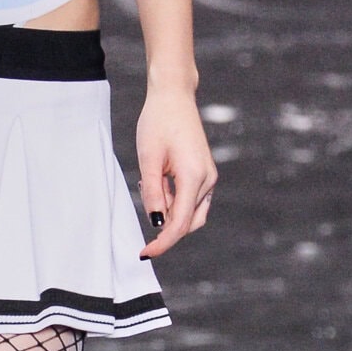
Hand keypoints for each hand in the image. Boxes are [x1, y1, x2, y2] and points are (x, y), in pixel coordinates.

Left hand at [136, 84, 216, 258]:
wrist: (173, 97)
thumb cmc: (158, 123)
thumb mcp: (148, 159)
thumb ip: (152, 193)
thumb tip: (156, 223)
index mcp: (194, 176)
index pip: (180, 223)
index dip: (162, 242)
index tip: (145, 253)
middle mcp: (207, 179)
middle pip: (188, 222)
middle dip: (165, 226)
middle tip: (143, 206)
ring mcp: (209, 176)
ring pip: (190, 212)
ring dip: (169, 211)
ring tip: (150, 181)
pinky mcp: (204, 172)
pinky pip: (191, 198)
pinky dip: (174, 200)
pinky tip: (159, 179)